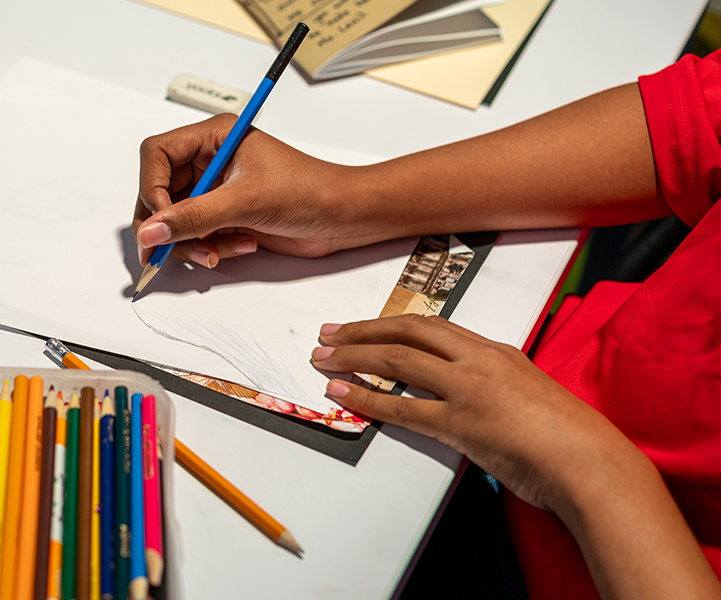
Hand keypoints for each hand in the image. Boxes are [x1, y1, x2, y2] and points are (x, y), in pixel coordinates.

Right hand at [133, 113, 370, 267]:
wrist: (344, 217)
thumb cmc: (308, 191)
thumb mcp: (245, 202)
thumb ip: (193, 218)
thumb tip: (150, 232)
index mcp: (212, 137)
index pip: (156, 155)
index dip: (152, 189)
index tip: (162, 222)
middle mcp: (208, 160)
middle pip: (158, 192)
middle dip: (167, 226)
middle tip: (170, 251)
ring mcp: (215, 189)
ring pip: (174, 220)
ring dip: (191, 242)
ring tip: (217, 253)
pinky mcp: (224, 215)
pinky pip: (195, 235)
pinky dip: (209, 247)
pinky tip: (241, 246)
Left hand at [310, 314, 640, 511]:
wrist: (592, 464)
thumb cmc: (568, 439)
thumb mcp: (527, 396)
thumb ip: (493, 388)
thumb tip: (463, 397)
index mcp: (495, 351)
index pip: (432, 326)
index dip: (391, 324)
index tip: (364, 326)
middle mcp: (480, 360)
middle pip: (409, 332)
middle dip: (363, 330)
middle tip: (330, 334)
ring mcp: (470, 388)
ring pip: (399, 360)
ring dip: (355, 357)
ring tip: (324, 360)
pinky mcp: (462, 422)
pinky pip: (402, 406)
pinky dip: (366, 398)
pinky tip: (343, 395)